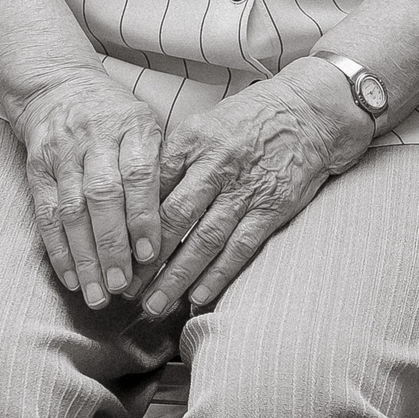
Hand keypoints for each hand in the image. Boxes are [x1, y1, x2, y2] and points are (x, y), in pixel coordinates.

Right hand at [10, 71, 164, 309]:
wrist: (57, 84)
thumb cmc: (114, 114)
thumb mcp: (146, 124)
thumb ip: (161, 167)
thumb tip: (180, 227)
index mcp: (131, 127)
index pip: (139, 175)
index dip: (143, 217)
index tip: (150, 255)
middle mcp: (95, 138)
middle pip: (103, 197)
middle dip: (112, 246)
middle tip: (123, 286)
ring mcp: (62, 153)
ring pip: (72, 210)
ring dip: (84, 257)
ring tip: (97, 294)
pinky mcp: (37, 167)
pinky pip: (46, 212)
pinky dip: (57, 248)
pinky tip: (70, 277)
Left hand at [143, 64, 368, 316]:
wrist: (308, 112)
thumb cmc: (247, 120)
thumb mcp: (202, 125)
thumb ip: (173, 160)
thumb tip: (138, 198)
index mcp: (190, 140)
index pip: (149, 187)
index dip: (128, 222)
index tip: (110, 251)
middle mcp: (214, 165)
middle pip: (172, 218)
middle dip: (145, 258)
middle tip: (125, 287)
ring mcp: (244, 189)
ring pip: (203, 240)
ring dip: (177, 276)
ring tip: (154, 304)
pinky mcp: (272, 208)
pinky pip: (240, 247)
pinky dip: (218, 274)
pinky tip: (197, 298)